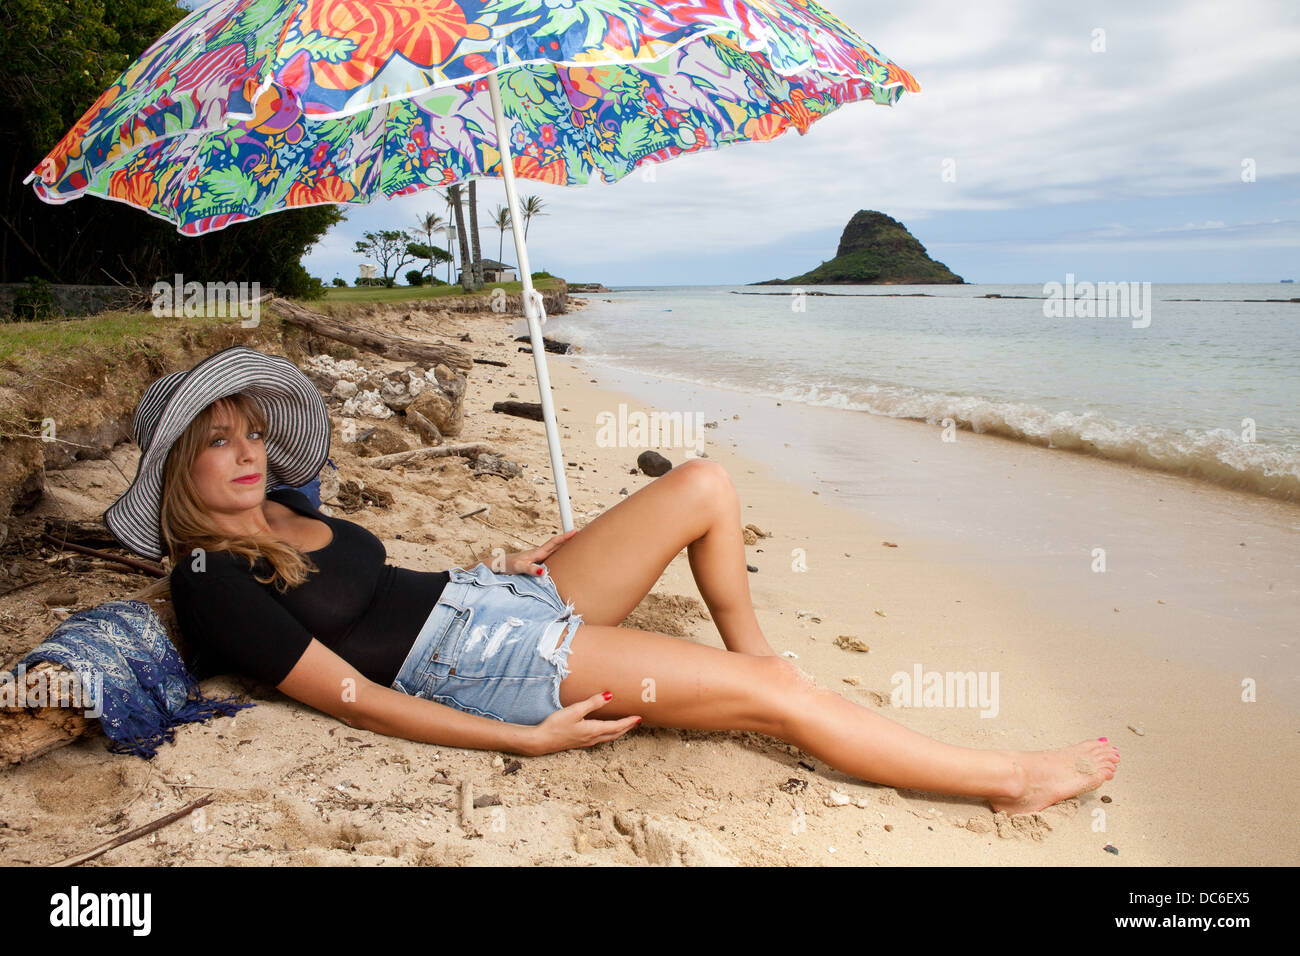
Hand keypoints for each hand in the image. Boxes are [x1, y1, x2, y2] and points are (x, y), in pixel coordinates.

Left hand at [498, 529, 577, 575]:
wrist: (498, 566)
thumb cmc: (507, 565)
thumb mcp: (519, 567)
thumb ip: (530, 569)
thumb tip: (543, 572)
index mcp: (537, 553)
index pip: (554, 543)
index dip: (565, 537)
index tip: (575, 531)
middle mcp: (539, 555)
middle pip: (557, 545)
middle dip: (569, 540)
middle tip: (581, 536)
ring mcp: (538, 559)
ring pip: (555, 552)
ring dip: (564, 549)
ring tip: (576, 547)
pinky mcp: (536, 565)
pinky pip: (551, 560)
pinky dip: (559, 558)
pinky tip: (562, 563)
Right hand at [525, 691, 641, 755]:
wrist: (541, 741)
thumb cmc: (556, 725)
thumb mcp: (574, 711)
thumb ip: (592, 703)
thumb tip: (609, 696)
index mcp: (593, 730)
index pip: (616, 726)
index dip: (629, 722)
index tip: (639, 717)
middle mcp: (592, 738)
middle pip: (615, 733)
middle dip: (627, 728)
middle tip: (637, 722)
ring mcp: (585, 741)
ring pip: (607, 737)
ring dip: (618, 731)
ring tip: (625, 726)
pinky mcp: (579, 742)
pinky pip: (599, 738)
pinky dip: (608, 733)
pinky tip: (603, 730)